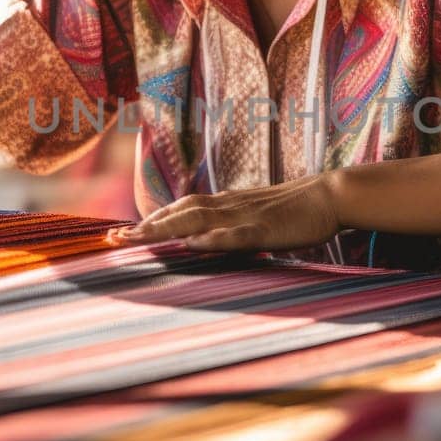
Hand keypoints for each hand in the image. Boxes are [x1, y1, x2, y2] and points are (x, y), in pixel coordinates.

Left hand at [107, 173, 342, 251]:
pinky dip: (213, 238)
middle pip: (178, 213)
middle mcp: (227, 206)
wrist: (328, 196)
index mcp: (223, 205)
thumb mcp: (252, 218)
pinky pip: (235, 233)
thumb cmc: (292, 211)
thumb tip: (197, 241)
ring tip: (138, 238)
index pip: (178, 211)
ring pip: (198, 219)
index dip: (148, 222)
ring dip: (166, 228)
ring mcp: (245, 215)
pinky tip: (194, 244)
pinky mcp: (265, 228)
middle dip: (144, 227)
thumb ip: (226, 228)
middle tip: (112, 239)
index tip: (118, 235)